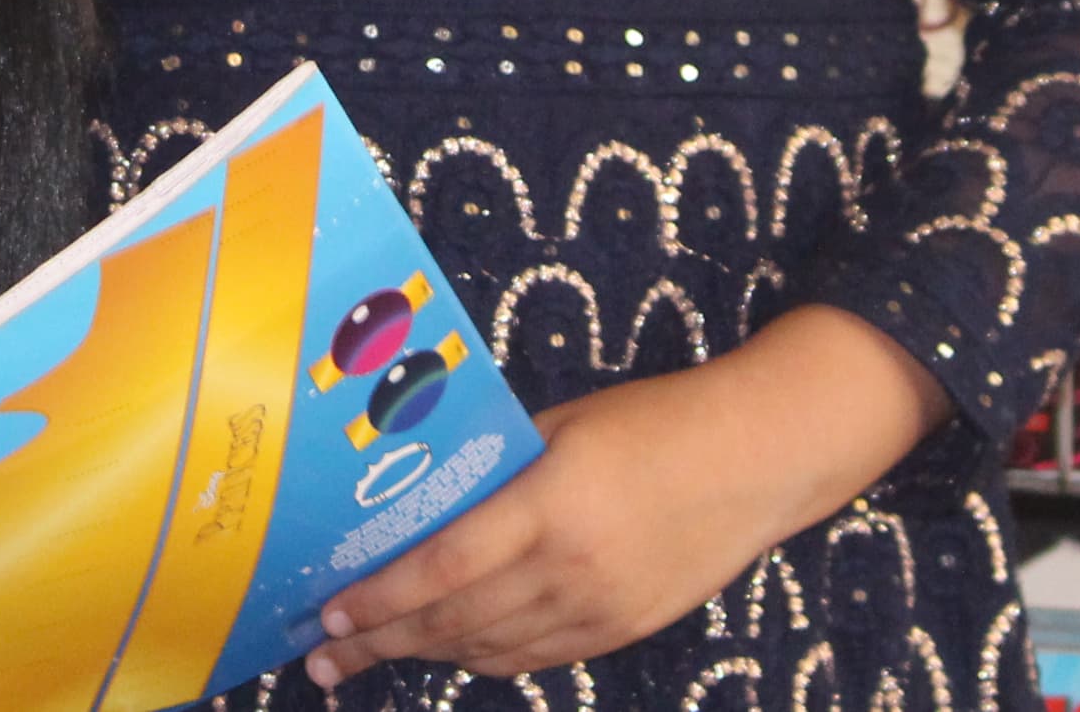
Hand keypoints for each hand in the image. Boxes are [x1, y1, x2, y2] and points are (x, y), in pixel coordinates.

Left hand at [302, 306, 946, 686]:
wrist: (757, 457)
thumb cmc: (655, 422)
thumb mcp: (562, 428)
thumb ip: (498, 473)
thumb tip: (427, 500)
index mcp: (548, 508)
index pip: (441, 570)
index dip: (379, 600)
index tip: (329, 612)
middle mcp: (569, 571)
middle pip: (452, 622)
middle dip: (379, 643)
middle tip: (323, 658)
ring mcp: (598, 610)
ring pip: (488, 649)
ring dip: (424, 655)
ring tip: (370, 656)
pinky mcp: (622, 631)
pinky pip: (533, 657)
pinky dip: (482, 656)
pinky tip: (450, 649)